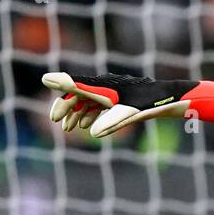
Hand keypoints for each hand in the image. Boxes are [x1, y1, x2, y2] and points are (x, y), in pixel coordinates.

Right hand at [42, 72, 201, 138]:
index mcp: (105, 86)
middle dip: (66, 106)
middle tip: (57, 122)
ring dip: (76, 112)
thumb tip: (92, 134)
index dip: (61, 83)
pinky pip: (97, 103)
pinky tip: (85, 125)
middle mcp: (105, 85)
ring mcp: (111, 90)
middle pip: (79, 92)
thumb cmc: (150, 104)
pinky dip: (88, 113)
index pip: (78, 83)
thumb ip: (111, 123)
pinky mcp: (118, 96)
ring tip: (69, 128)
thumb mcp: (130, 115)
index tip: (45, 80)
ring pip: (87, 99)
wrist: (168, 98)